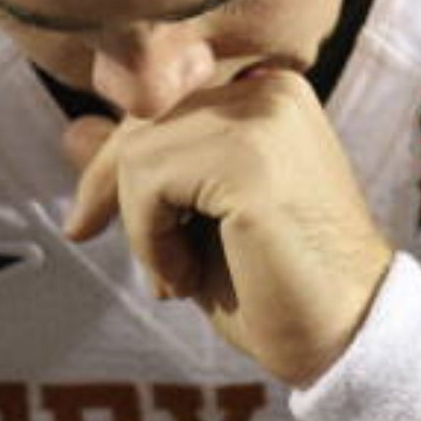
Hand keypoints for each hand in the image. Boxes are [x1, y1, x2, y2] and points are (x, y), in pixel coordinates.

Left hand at [61, 68, 393, 386]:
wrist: (346, 333)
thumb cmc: (277, 281)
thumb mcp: (196, 217)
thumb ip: (147, 166)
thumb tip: (74, 129)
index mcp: (271, 90)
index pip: (160, 95)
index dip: (117, 156)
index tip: (88, 219)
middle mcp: (271, 87)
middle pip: (141, 115)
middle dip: (109, 188)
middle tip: (106, 246)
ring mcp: (264, 116)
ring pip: (137, 149)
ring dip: (138, 227)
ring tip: (176, 276)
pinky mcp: (250, 157)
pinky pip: (147, 182)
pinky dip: (148, 243)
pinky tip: (184, 280)